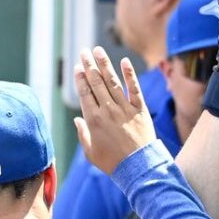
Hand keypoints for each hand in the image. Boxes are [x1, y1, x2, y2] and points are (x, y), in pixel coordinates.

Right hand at [73, 47, 155, 174]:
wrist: (139, 168)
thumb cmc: (113, 163)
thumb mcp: (91, 152)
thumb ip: (83, 134)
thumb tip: (78, 120)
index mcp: (93, 119)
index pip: (85, 93)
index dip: (80, 78)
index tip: (78, 66)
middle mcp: (108, 110)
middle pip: (96, 83)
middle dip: (89, 65)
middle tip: (84, 51)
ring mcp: (125, 108)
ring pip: (112, 82)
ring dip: (104, 64)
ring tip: (98, 50)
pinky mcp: (140, 110)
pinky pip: (134, 89)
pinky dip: (129, 74)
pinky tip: (124, 61)